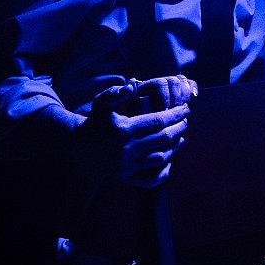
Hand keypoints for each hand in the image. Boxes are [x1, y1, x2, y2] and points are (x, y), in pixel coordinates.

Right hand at [77, 76, 198, 186]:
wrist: (78, 145)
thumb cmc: (95, 121)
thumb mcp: (101, 103)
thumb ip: (116, 93)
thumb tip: (132, 85)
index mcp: (123, 129)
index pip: (157, 121)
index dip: (174, 114)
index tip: (184, 109)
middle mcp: (125, 149)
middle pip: (162, 139)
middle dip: (178, 128)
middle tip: (185, 121)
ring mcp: (126, 166)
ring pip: (160, 158)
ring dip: (174, 147)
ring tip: (180, 137)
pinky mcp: (124, 178)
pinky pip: (149, 179)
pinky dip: (163, 172)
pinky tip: (169, 161)